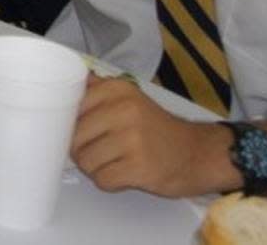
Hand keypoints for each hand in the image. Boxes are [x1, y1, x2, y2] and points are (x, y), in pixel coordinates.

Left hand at [71, 76, 234, 196]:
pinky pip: (102, 179)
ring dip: (94, 168)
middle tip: (98, 152)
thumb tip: (68, 83)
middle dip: (81, 150)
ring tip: (111, 163)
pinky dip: (107, 182)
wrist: (198, 153)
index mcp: (118, 89)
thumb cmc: (158, 128)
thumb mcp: (130, 98)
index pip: (72, 107)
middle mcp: (124, 110)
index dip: (72, 124)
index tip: (83, 131)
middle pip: (75, 136)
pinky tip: (121, 175)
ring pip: (85, 160)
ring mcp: (132, 139)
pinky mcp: (139, 168)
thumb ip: (98, 90)